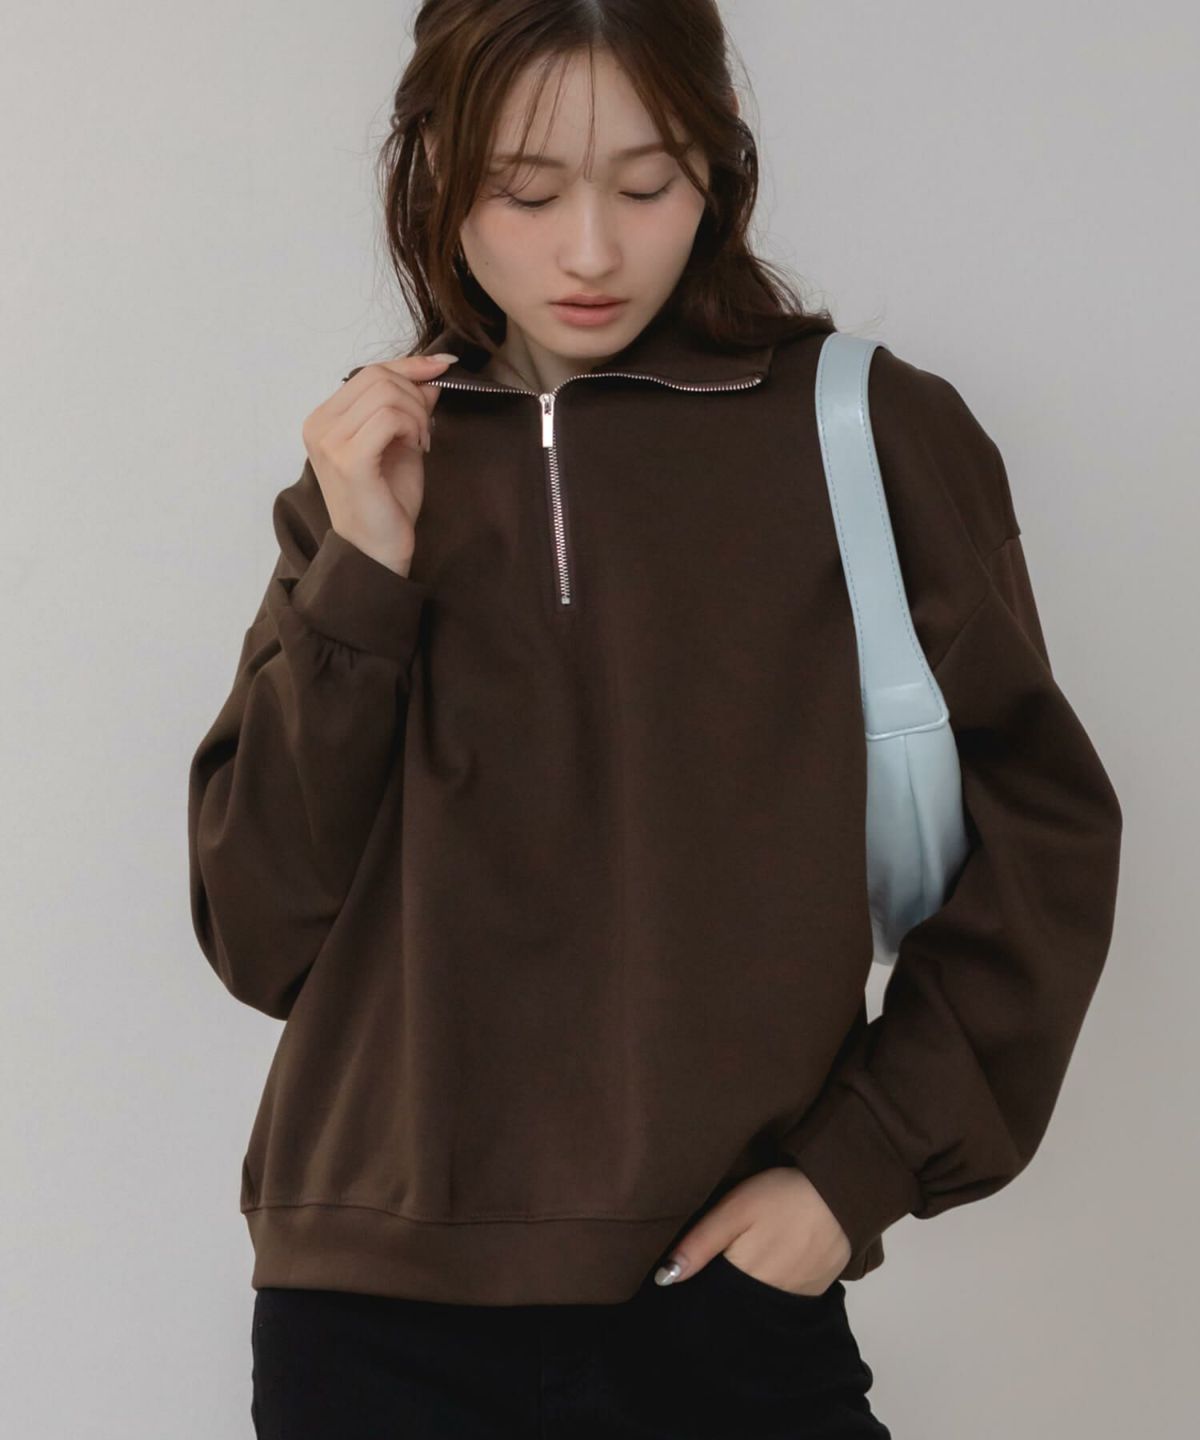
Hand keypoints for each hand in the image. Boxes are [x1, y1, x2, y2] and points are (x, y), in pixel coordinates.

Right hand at [301, 351, 456, 576]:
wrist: (377, 551)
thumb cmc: (386, 503)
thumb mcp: (401, 443)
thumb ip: (409, 408)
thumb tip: (430, 375)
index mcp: (324, 419)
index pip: (369, 371)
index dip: (410, 365)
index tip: (443, 367)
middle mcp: (319, 425)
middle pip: (378, 376)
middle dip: (415, 394)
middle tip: (426, 429)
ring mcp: (329, 442)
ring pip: (386, 393)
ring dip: (417, 414)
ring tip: (420, 442)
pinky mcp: (348, 459)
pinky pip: (389, 417)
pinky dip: (412, 426)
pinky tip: (417, 448)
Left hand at [654, 1167, 851, 1296]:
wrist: (842, 1192)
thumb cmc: (782, 1195)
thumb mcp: (735, 1208)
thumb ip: (700, 1244)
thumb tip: (663, 1279)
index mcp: (744, 1279)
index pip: (711, 1297)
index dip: (698, 1285)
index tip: (687, 1271)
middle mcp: (769, 1299)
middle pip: (735, 1302)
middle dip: (721, 1287)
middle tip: (718, 1257)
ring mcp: (796, 1297)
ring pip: (759, 1301)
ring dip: (748, 1286)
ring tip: (746, 1255)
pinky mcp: (815, 1289)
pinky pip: (784, 1296)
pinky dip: (773, 1283)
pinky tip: (772, 1258)